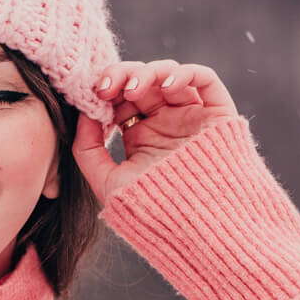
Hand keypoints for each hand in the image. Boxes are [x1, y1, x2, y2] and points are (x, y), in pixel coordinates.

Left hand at [71, 59, 239, 205]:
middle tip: (105, 87)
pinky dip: (184, 73)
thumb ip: (87, 151)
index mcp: (142, 135)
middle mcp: (167, 121)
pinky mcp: (218, 113)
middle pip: (141, 79)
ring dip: (147, 72)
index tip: (92, 94)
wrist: (201, 228)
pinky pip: (205, 79)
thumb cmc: (156, 212)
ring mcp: (192, 115)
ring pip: (169, 73)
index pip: (121, 97)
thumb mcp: (109, 183)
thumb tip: (82, 114)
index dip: (107, 88)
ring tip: (131, 91)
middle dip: (121, 75)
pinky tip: (165, 87)